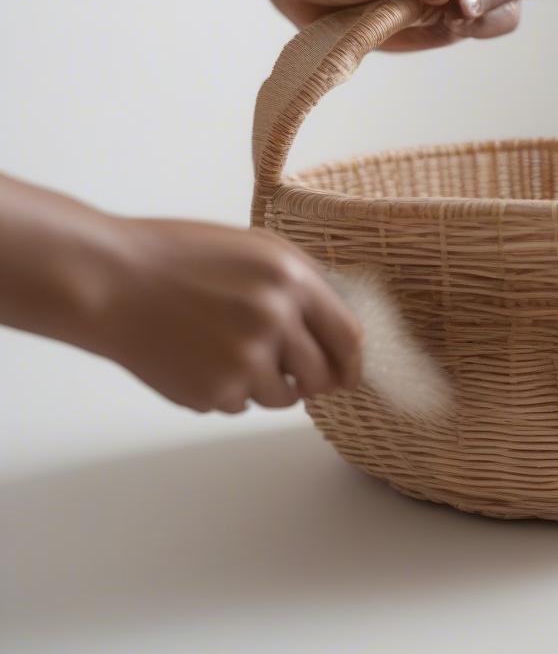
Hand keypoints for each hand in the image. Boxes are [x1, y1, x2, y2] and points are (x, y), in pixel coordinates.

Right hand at [96, 218, 361, 413]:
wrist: (111, 280)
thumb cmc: (182, 258)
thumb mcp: (256, 248)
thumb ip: (302, 284)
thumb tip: (338, 331)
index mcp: (291, 279)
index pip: (348, 338)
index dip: (350, 363)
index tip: (346, 374)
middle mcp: (275, 319)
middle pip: (321, 376)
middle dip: (311, 380)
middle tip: (289, 372)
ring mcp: (244, 359)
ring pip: (282, 397)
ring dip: (266, 385)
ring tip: (227, 351)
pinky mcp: (213, 391)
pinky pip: (240, 405)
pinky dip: (227, 390)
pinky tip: (197, 358)